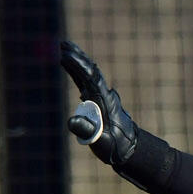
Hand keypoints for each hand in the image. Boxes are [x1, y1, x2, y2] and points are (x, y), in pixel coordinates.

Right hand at [60, 40, 138, 166]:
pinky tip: (69, 66)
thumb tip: (72, 121)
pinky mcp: (98, 101)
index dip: (79, 65)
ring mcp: (102, 97)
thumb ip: (87, 130)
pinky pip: (86, 83)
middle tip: (63, 44)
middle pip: (91, 71)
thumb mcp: (99, 140)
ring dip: (77, 61)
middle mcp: (104, 95)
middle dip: (77, 57)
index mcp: (105, 101)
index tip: (66, 54)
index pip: (91, 77)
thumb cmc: (115, 146)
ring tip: (64, 48)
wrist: (129, 149)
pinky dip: (77, 73)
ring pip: (88, 75)